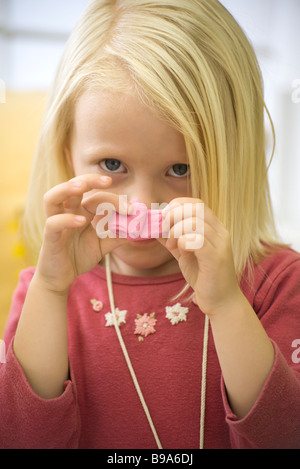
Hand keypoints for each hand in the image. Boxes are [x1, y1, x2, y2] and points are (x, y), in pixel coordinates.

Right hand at [36, 174, 127, 293]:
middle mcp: (67, 213)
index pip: (96, 196)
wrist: (60, 278)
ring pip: (53, 198)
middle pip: (73, 187)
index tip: (131, 209)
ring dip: (66, 189)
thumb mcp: (102, 246)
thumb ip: (117, 236)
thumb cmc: (78, 257)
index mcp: (80, 212)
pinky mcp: (50, 238)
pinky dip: (66, 220)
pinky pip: (53, 223)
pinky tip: (81, 221)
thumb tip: (137, 229)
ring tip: (82, 186)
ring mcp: (56, 223)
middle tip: (109, 180)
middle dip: (90, 179)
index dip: (114, 199)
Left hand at [158, 198, 240, 316]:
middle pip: (195, 208)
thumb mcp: (185, 254)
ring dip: (175, 231)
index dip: (176, 205)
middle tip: (164, 232)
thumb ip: (172, 239)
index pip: (196, 203)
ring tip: (171, 246)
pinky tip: (180, 252)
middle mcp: (220, 233)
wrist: (222, 303)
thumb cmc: (204, 277)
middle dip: (173, 216)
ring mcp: (220, 245)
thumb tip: (154, 227)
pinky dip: (183, 242)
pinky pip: (198, 240)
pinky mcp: (216, 259)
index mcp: (214, 228)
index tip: (163, 219)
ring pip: (194, 222)